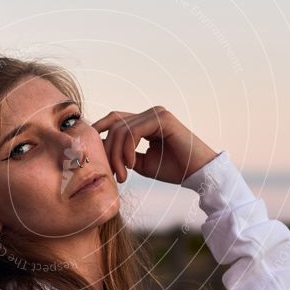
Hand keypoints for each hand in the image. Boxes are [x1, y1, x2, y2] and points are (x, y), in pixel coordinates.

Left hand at [91, 106, 219, 184]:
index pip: (115, 119)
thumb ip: (123, 154)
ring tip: (123, 175)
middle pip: (115, 124)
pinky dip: (127, 149)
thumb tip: (101, 151)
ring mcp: (157, 114)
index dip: (99, 131)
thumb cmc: (173, 169)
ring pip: (122, 129)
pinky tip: (131, 165)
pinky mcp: (163, 119)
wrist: (198, 174)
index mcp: (145, 121)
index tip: (91, 154)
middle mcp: (150, 114)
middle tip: (113, 174)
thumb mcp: (141, 163)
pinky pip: (133, 131)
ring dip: (117, 154)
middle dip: (108, 150)